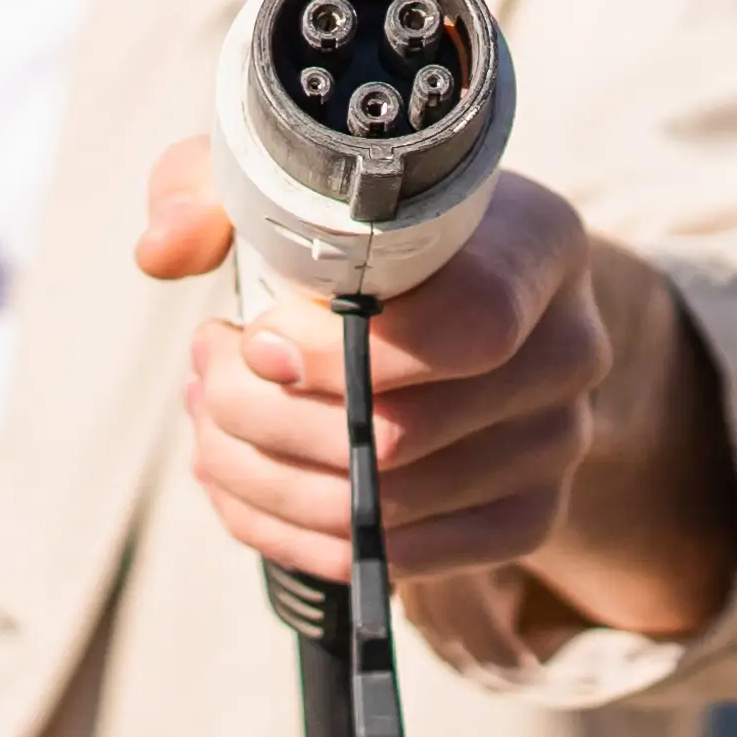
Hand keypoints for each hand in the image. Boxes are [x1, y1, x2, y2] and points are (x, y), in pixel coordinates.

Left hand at [134, 133, 603, 583]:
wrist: (456, 302)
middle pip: (406, 434)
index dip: (349, 351)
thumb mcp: (290, 178)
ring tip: (209, 420)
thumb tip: (165, 250)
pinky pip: (397, 558)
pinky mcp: (526, 519)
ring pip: (387, 505)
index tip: (256, 341)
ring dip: (261, 473)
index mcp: (538, 245)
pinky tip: (238, 485)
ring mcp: (556, 444)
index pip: (471, 322)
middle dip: (265, 417)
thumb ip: (211, 188)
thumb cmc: (362, 230)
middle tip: (207, 377)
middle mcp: (570, 348)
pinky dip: (289, 531)